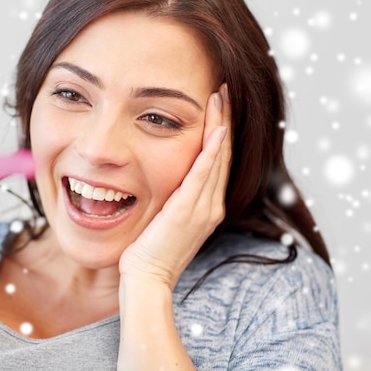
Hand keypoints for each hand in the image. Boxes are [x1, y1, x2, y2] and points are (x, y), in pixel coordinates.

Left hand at [119, 84, 231, 288]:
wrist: (147, 280)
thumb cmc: (149, 252)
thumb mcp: (165, 220)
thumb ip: (172, 199)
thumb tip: (165, 181)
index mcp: (207, 207)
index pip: (217, 161)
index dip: (220, 132)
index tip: (217, 106)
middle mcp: (211, 206)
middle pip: (223, 154)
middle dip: (224, 119)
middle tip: (224, 90)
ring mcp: (203, 209)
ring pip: (217, 158)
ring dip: (220, 125)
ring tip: (220, 96)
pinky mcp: (188, 211)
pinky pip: (203, 175)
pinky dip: (211, 150)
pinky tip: (217, 128)